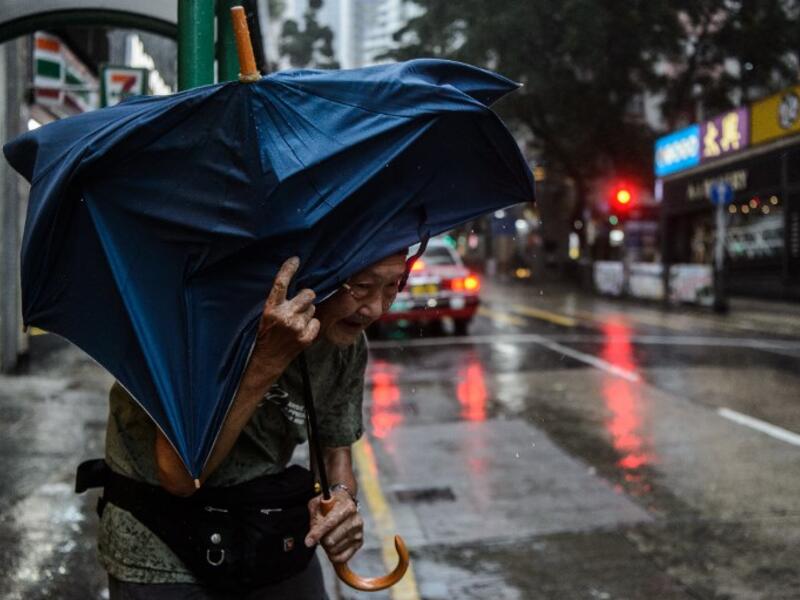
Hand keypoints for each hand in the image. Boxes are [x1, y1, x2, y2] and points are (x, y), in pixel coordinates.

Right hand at [249, 257, 319, 379]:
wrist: (266, 360)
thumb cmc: (265, 335)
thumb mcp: (266, 315)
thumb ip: (279, 301)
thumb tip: (295, 285)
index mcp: (271, 308)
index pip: (281, 284)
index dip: (288, 269)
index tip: (295, 259)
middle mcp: (284, 316)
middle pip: (308, 294)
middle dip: (306, 297)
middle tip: (298, 305)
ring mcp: (296, 327)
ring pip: (313, 308)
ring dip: (307, 312)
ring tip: (295, 322)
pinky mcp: (306, 338)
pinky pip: (316, 322)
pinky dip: (311, 326)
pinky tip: (300, 331)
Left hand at [305, 491, 363, 562]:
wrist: (345, 505)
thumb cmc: (330, 505)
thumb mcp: (318, 504)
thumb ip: (314, 518)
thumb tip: (311, 538)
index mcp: (347, 506)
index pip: (330, 523)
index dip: (318, 533)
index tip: (308, 542)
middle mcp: (356, 520)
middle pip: (331, 540)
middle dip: (321, 539)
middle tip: (321, 533)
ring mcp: (358, 532)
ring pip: (334, 549)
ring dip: (327, 546)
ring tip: (329, 535)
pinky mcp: (359, 543)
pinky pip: (341, 558)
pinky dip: (333, 555)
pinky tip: (333, 545)